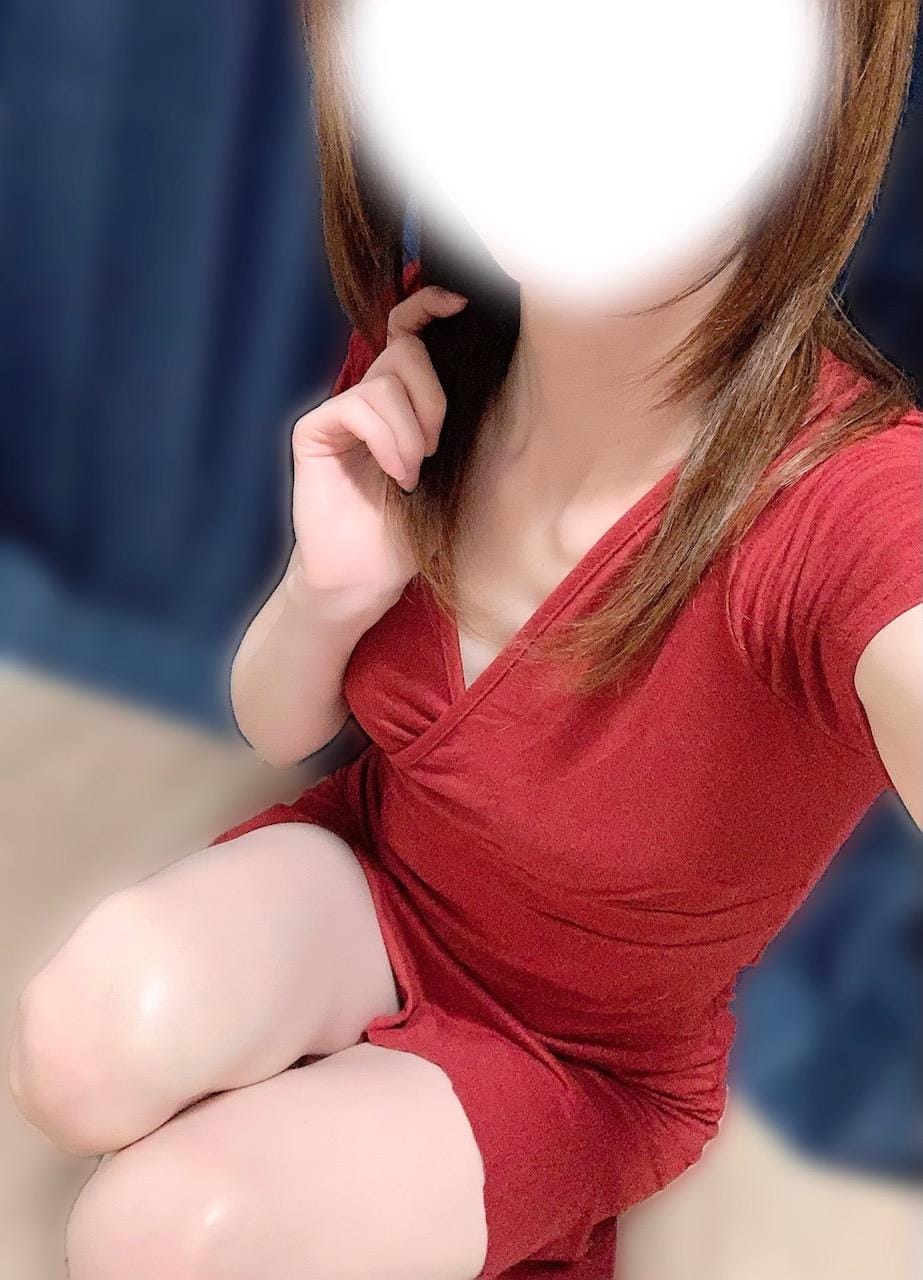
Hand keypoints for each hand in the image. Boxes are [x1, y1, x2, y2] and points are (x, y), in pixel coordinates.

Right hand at [289, 284, 467, 601]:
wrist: (368, 577)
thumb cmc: (412, 529)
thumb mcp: (448, 465)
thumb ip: (450, 415)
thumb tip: (478, 359)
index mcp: (403, 401)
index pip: (409, 332)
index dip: (430, 308)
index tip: (460, 304)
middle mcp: (369, 399)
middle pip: (405, 352)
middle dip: (433, 397)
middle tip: (435, 449)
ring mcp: (339, 413)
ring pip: (384, 382)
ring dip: (411, 430)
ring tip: (413, 473)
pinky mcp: (315, 430)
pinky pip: (358, 406)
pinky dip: (386, 439)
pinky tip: (397, 474)